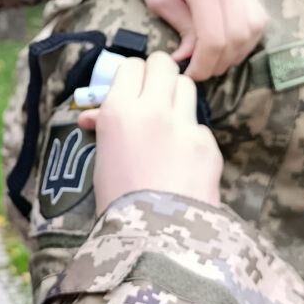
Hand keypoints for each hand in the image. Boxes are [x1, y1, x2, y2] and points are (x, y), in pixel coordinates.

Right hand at [77, 51, 222, 212]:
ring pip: (186, 87)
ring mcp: (185, 125)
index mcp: (119, 112)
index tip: (130, 89)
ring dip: (177, 97)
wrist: (155, 239)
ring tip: (168, 120)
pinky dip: (191, 137)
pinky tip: (182, 160)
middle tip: (153, 92)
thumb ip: (105, 130)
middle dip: (158, 74)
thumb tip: (95, 117)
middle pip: (162, 64)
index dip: (131, 77)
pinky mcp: (208, 143)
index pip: (131, 66)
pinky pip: (199, 126)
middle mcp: (153, 110)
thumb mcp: (101, 161)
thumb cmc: (118, 204)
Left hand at [134, 0, 267, 79]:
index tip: (190, 74)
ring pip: (254, 27)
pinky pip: (257, 16)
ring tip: (212, 60)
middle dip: (220, 61)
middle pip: (239, 35)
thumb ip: (179, 26)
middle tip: (200, 71)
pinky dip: (245, 37)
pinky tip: (225, 44)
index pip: (214, 35)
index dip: (204, 63)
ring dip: (237, 51)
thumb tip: (191, 57)